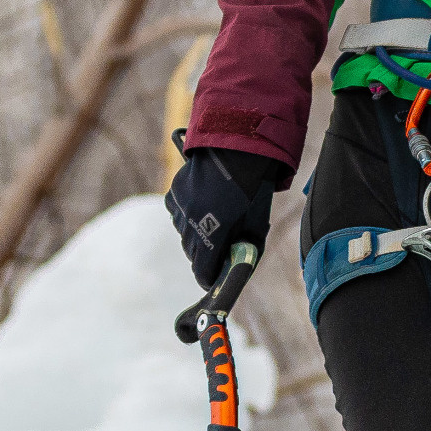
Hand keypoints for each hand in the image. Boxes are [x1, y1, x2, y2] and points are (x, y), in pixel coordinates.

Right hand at [164, 145, 288, 289]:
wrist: (240, 150)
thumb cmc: (253, 189)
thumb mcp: (256, 224)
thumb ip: (245, 249)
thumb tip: (236, 265)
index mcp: (213, 235)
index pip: (202, 270)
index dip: (208, 278)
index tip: (211, 279)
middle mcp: (191, 225)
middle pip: (192, 253)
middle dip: (204, 255)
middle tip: (218, 247)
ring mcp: (179, 209)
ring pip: (184, 233)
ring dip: (196, 233)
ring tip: (214, 219)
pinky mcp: (173, 194)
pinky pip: (178, 214)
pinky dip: (188, 214)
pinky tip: (203, 204)